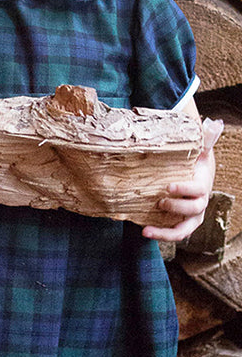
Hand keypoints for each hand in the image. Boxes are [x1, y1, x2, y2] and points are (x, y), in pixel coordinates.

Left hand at [142, 117, 222, 241]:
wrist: (192, 174)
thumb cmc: (192, 161)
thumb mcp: (198, 148)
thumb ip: (203, 137)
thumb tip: (212, 122)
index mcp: (203, 184)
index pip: (197, 189)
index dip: (185, 189)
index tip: (168, 186)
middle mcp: (200, 203)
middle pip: (194, 210)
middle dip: (176, 207)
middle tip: (159, 201)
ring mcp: (190, 216)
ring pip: (184, 230)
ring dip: (166, 232)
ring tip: (146, 231)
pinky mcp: (180, 222)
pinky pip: (173, 233)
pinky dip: (161, 234)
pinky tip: (143, 231)